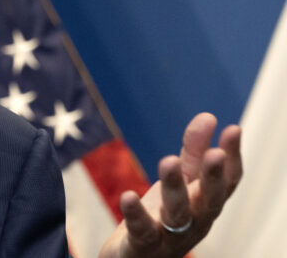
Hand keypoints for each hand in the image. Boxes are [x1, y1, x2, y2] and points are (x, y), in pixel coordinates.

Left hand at [98, 113, 242, 257]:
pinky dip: (136, 215)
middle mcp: (195, 222)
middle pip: (209, 200)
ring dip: (174, 188)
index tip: (233, 129)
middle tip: (214, 153)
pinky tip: (128, 196)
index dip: (232, 157)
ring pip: (177, 214)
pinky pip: (142, 232)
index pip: (227, 182)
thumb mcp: (178, 182)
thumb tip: (209, 116)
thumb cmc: (163, 217)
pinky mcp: (143, 247)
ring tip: (168, 160)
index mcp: (206, 204)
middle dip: (213, 177)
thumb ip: (191, 152)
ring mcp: (171, 237)